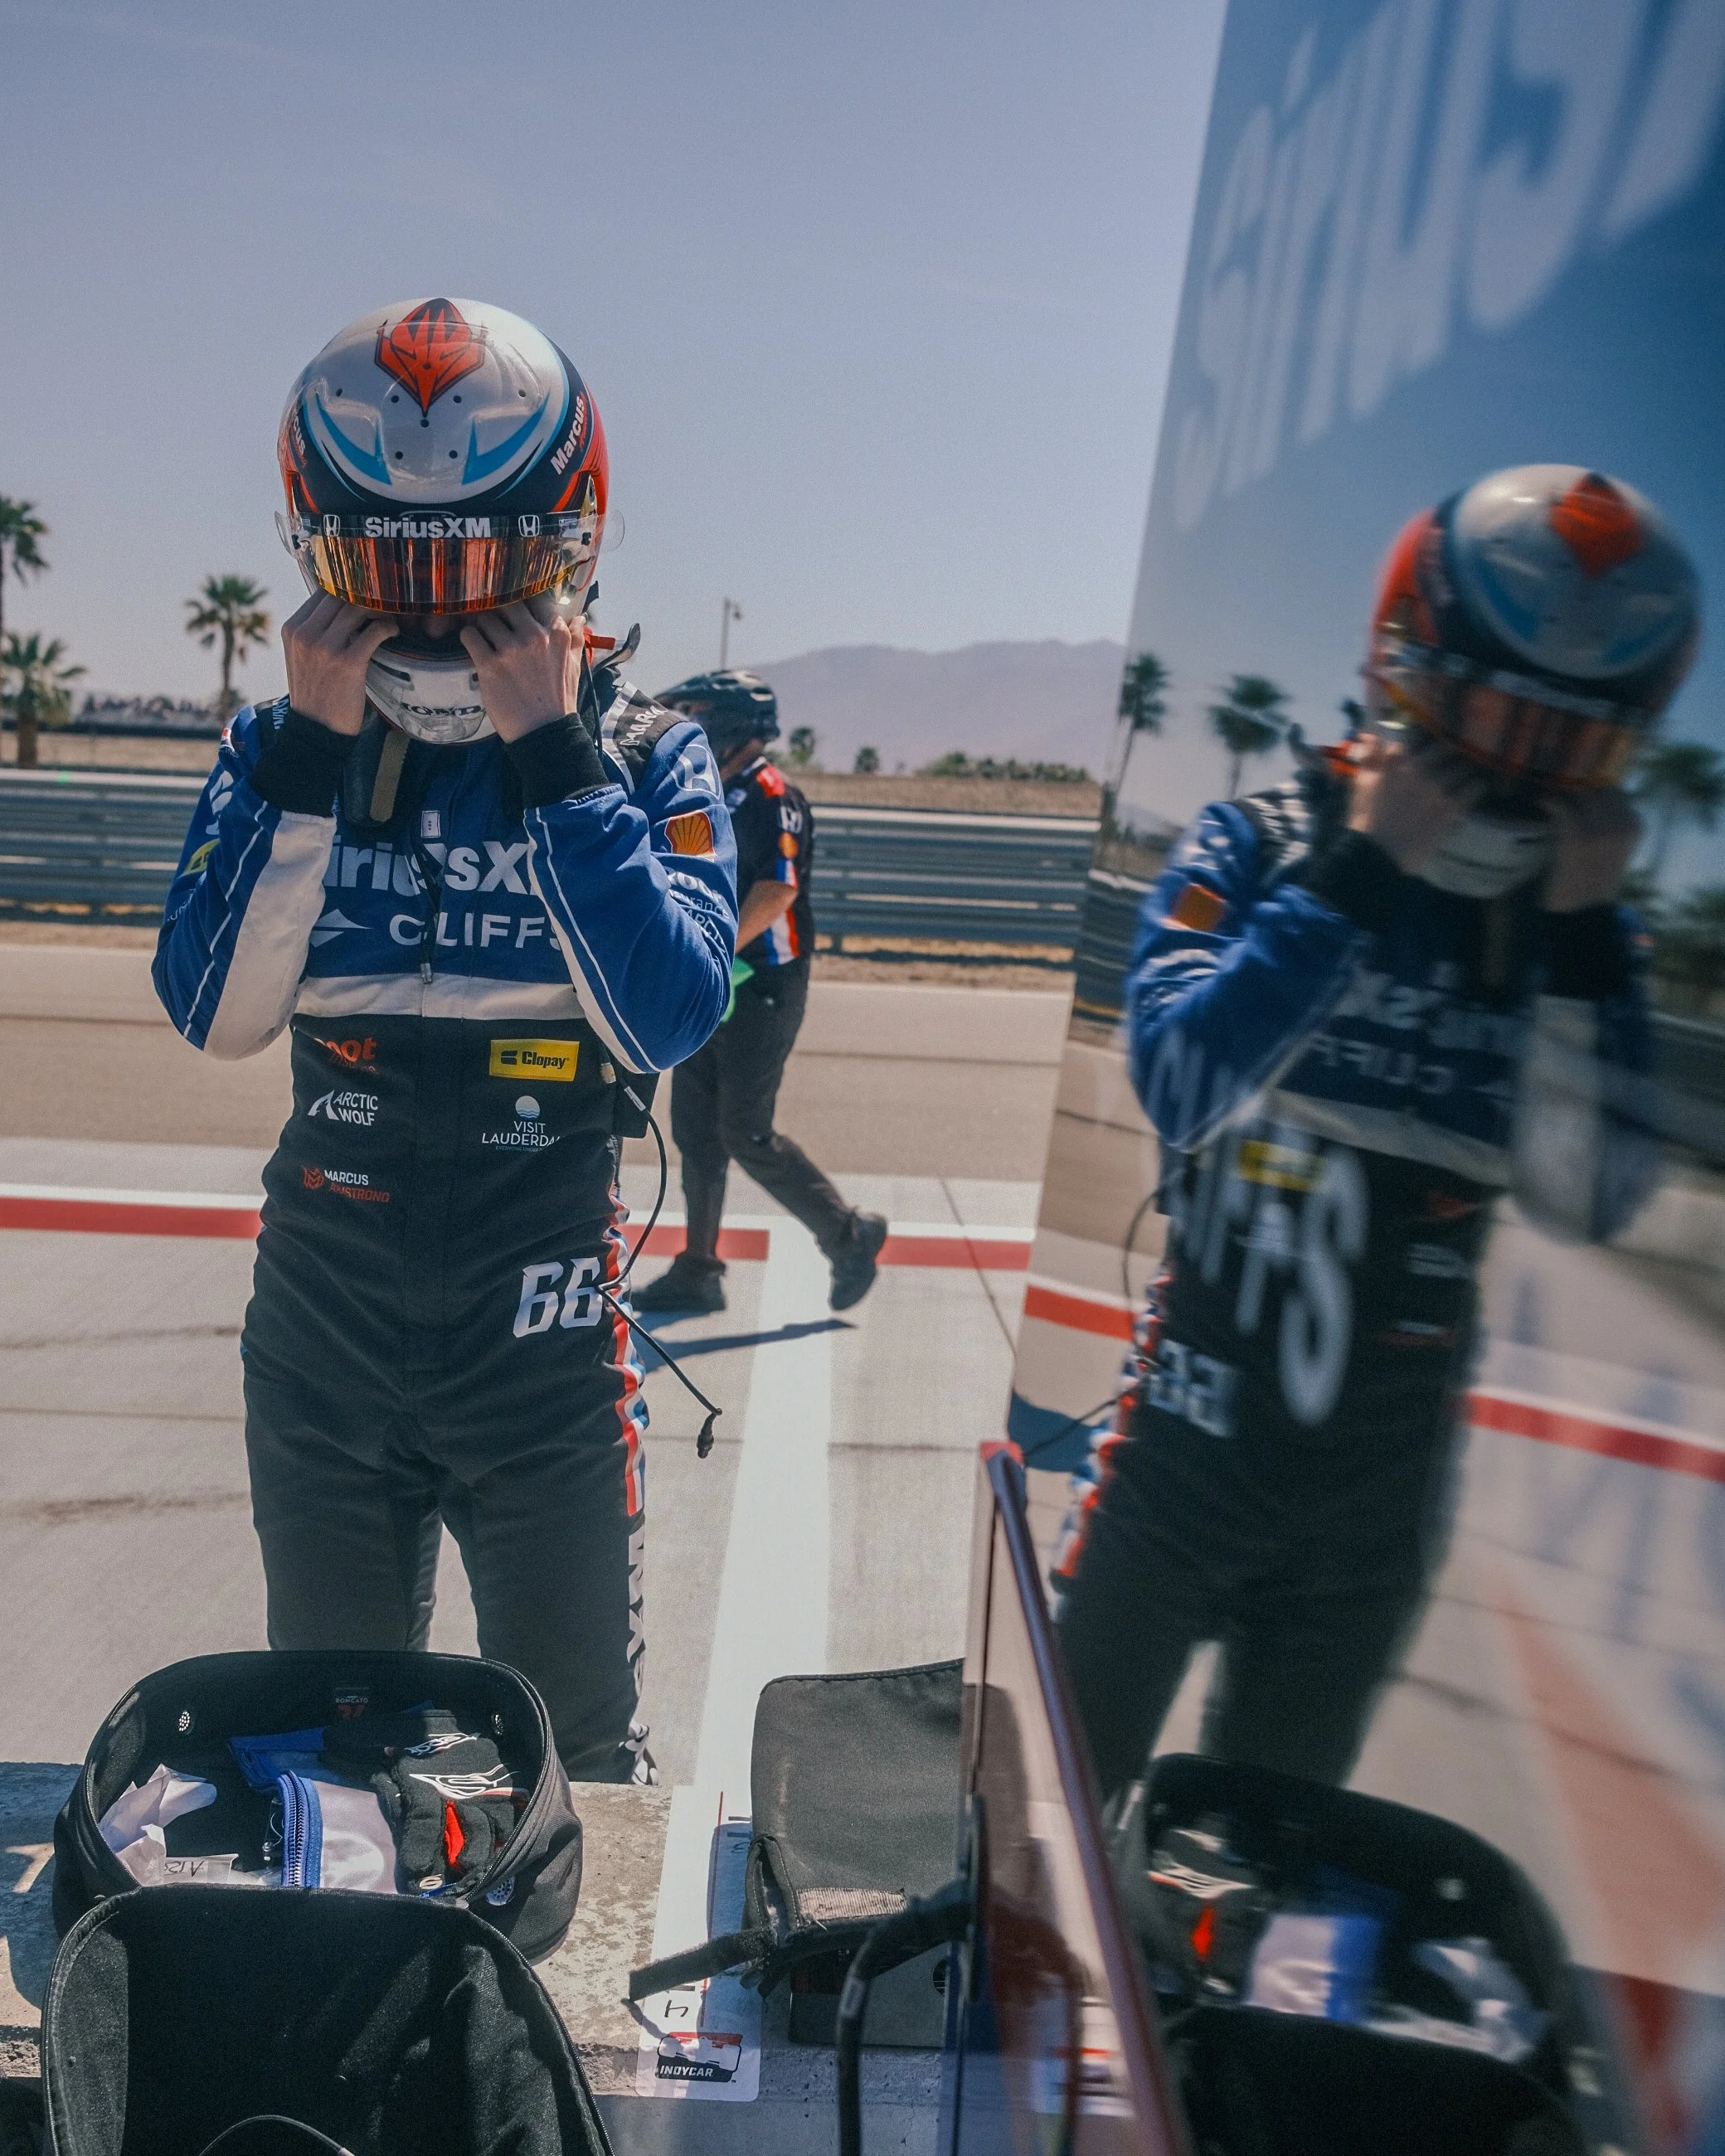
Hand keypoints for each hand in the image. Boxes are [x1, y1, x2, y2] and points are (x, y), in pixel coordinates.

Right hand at [281, 593, 395, 736]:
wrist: (316, 730)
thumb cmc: (315, 693)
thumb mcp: (301, 657)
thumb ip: (314, 631)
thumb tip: (341, 607)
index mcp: (292, 629)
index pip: (321, 592)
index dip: (346, 589)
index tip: (365, 594)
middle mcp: (305, 634)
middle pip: (340, 596)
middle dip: (365, 596)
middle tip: (383, 603)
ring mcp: (326, 647)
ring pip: (358, 609)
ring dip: (379, 610)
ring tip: (388, 617)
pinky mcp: (348, 662)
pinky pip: (374, 631)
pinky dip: (388, 627)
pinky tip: (393, 632)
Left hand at [460, 603, 585, 742]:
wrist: (545, 732)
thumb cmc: (560, 700)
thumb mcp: (575, 666)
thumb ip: (575, 638)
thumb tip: (579, 617)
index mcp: (556, 634)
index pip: (537, 600)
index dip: (525, 602)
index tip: (517, 610)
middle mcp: (533, 636)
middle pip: (507, 604)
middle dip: (499, 610)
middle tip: (494, 620)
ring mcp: (510, 649)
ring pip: (485, 618)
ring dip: (481, 624)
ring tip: (481, 635)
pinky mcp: (489, 664)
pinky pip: (469, 636)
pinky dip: (468, 637)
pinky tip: (472, 645)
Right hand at [1345, 734, 1484, 875]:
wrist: (1377, 855)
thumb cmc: (1365, 821)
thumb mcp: (1360, 786)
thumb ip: (1367, 758)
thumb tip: (1368, 735)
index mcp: (1394, 764)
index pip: (1412, 738)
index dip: (1420, 737)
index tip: (1426, 737)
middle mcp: (1418, 772)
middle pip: (1441, 750)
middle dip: (1447, 750)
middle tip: (1453, 750)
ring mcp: (1436, 790)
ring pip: (1459, 768)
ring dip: (1463, 767)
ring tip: (1468, 767)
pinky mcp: (1449, 810)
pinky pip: (1470, 792)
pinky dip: (1476, 787)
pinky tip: (1478, 785)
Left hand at [1540, 788, 1639, 912]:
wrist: (1583, 910)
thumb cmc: (1593, 877)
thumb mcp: (1613, 846)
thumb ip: (1610, 819)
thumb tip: (1590, 790)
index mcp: (1635, 826)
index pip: (1615, 789)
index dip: (1593, 785)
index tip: (1575, 786)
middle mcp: (1624, 826)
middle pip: (1598, 787)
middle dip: (1577, 785)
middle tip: (1558, 787)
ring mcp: (1602, 832)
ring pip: (1581, 794)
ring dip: (1562, 792)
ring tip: (1548, 793)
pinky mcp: (1578, 839)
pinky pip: (1562, 807)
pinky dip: (1548, 802)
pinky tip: (1541, 802)